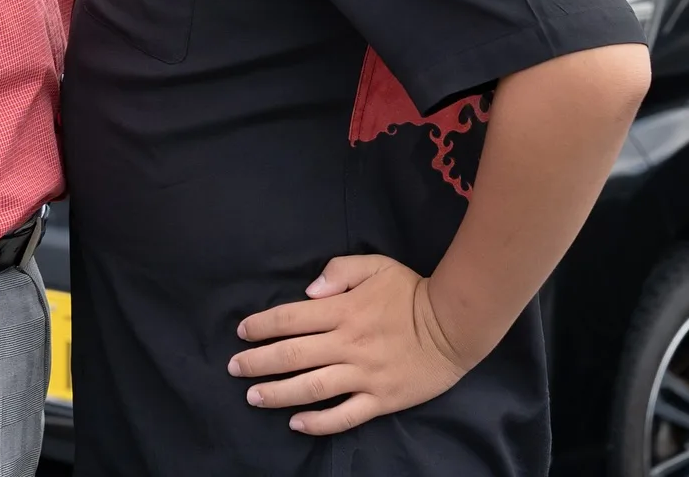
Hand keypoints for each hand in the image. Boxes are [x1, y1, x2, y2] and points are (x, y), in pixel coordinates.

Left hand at [228, 254, 468, 435]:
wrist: (454, 324)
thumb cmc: (411, 291)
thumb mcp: (375, 265)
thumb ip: (338, 273)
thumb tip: (308, 291)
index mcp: (343, 310)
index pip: (291, 317)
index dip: (262, 325)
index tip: (241, 332)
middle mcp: (347, 344)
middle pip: (293, 355)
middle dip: (258, 361)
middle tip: (234, 368)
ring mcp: (364, 375)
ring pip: (312, 388)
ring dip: (278, 393)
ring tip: (253, 396)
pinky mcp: (381, 400)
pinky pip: (344, 416)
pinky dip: (318, 423)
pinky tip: (296, 424)